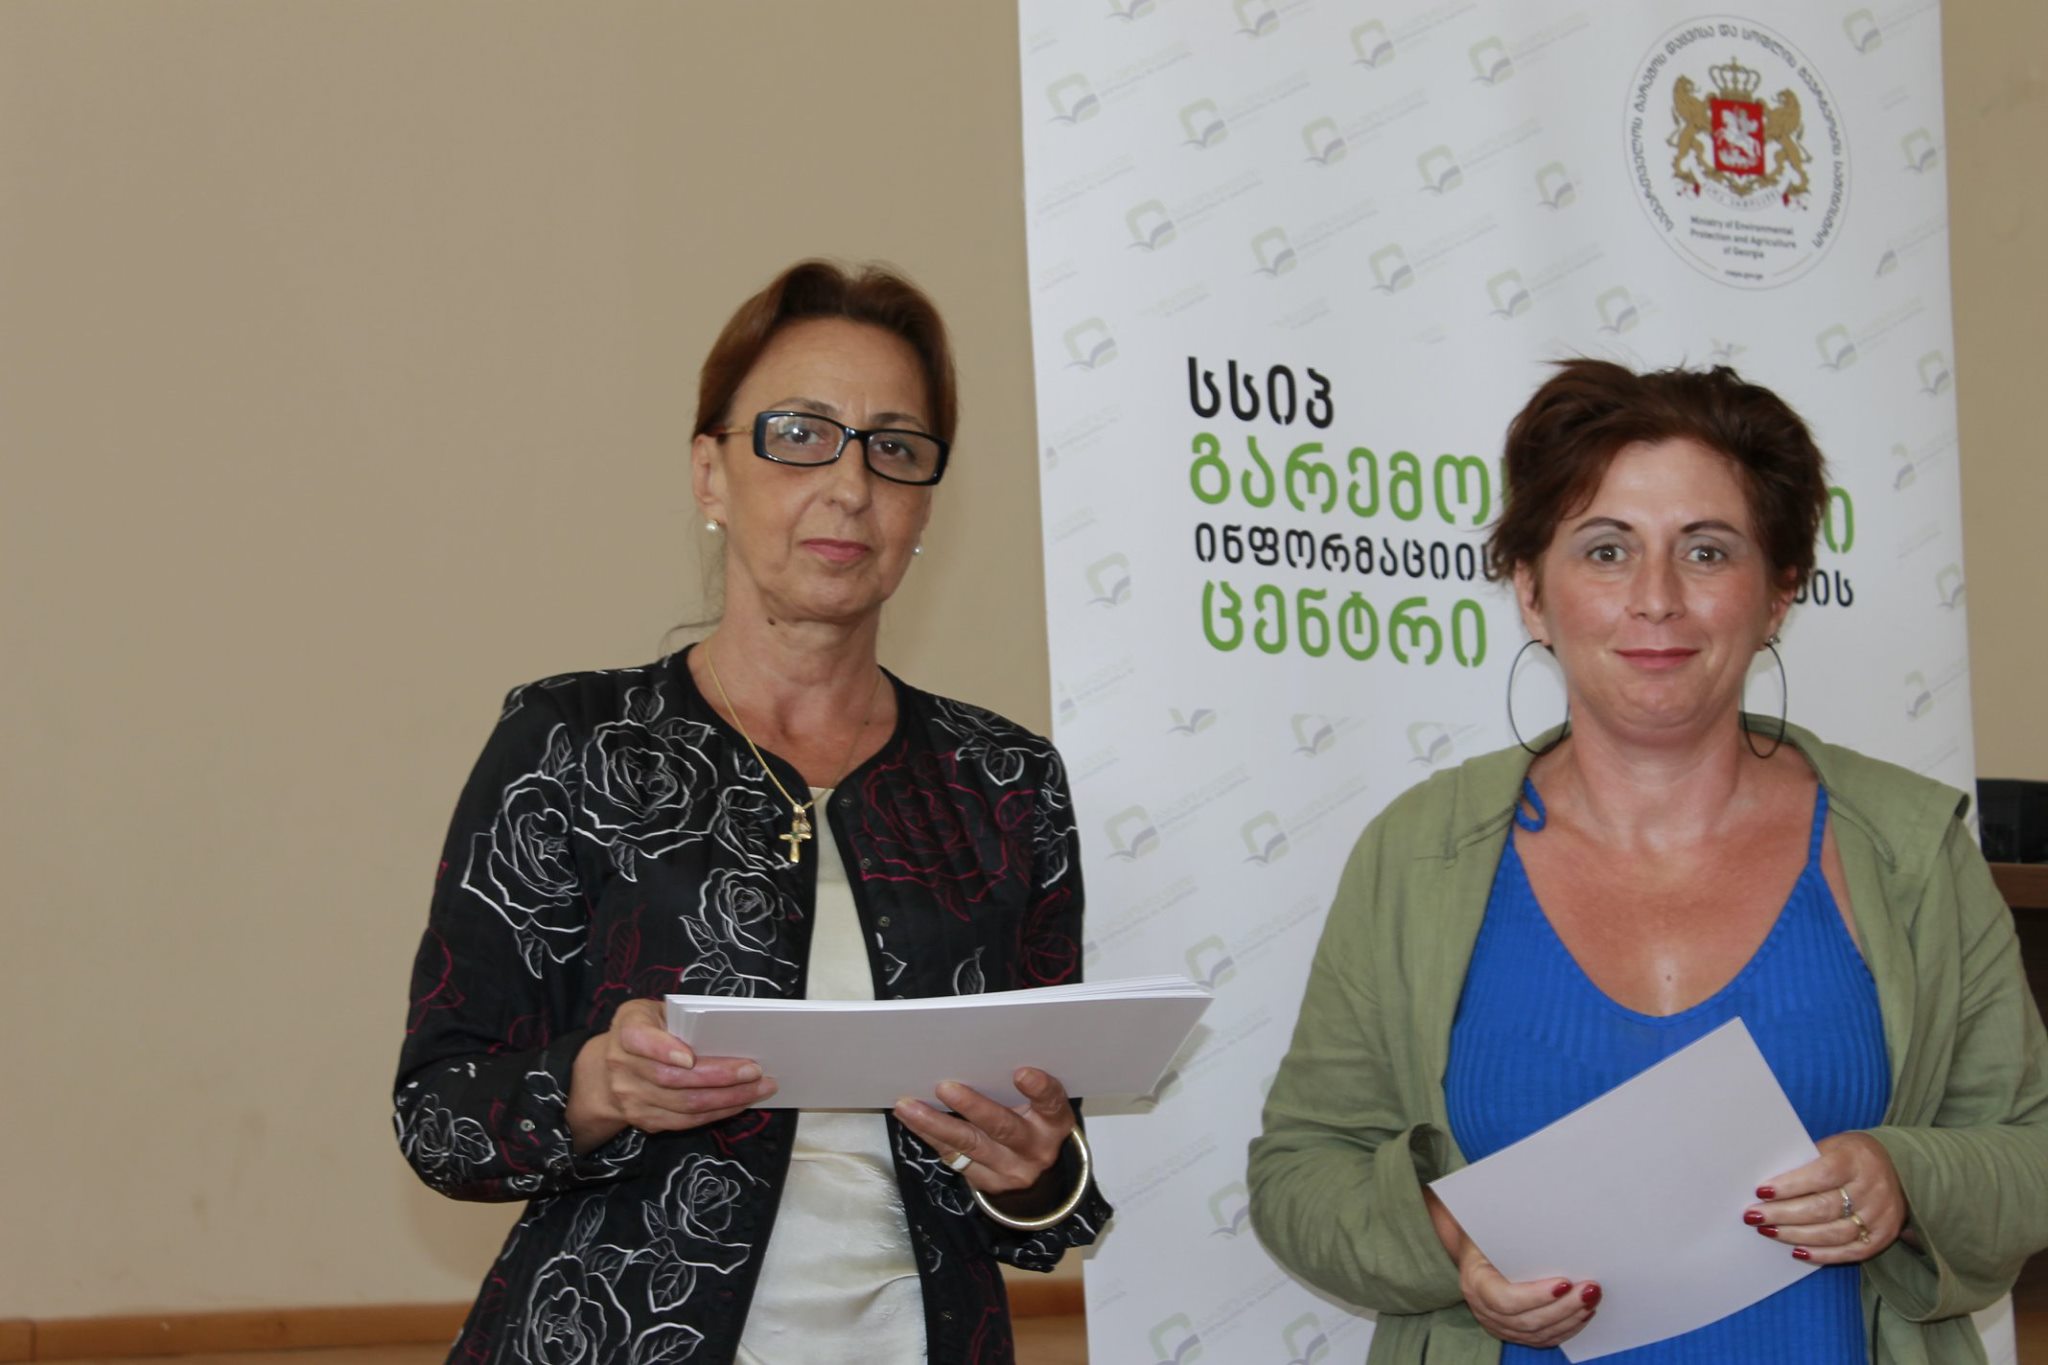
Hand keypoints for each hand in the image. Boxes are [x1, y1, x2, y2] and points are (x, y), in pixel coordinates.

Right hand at [565, 998, 776, 1151]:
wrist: (605, 1072)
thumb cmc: (645, 1031)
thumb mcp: (652, 1011)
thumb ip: (680, 1017)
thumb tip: (726, 1029)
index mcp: (626, 1031)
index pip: (640, 1040)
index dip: (663, 1050)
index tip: (690, 1057)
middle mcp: (623, 1068)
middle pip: (673, 1079)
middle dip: (719, 1076)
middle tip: (755, 1071)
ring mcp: (632, 1099)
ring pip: (684, 1104)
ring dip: (727, 1099)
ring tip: (759, 1088)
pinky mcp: (645, 1120)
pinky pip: (686, 1121)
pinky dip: (717, 1112)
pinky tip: (739, 1102)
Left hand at [892, 1067, 1075, 1194]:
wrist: (1039, 1177)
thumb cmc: (1033, 1123)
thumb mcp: (1039, 1107)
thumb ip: (1017, 1087)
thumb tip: (974, 1052)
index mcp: (1053, 1122)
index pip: (1051, 1102)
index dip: (1039, 1089)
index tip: (1021, 1072)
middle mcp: (1035, 1148)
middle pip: (1003, 1127)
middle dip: (973, 1107)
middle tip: (945, 1087)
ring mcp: (1010, 1169)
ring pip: (969, 1144)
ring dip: (935, 1123)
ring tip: (908, 1106)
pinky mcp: (986, 1182)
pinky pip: (953, 1156)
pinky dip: (929, 1135)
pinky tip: (911, 1119)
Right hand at [1426, 1191, 1598, 1348]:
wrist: (1476, 1247)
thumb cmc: (1488, 1233)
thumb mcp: (1493, 1226)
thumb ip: (1514, 1230)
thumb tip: (1552, 1219)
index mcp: (1475, 1281)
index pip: (1505, 1299)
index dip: (1536, 1296)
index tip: (1564, 1283)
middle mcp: (1484, 1309)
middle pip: (1528, 1320)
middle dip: (1564, 1308)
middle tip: (1590, 1290)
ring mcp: (1498, 1325)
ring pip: (1538, 1333)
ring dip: (1569, 1319)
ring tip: (1591, 1300)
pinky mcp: (1513, 1332)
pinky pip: (1542, 1338)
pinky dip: (1566, 1328)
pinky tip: (1583, 1314)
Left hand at [1744, 1132, 1908, 1263]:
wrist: (1899, 1169)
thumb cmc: (1850, 1156)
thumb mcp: (1832, 1146)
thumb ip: (1806, 1162)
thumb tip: (1767, 1185)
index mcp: (1856, 1160)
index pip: (1821, 1174)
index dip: (1790, 1185)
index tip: (1761, 1192)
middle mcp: (1872, 1189)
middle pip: (1823, 1208)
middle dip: (1784, 1214)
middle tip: (1754, 1216)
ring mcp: (1881, 1215)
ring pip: (1833, 1233)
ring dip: (1796, 1235)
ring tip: (1768, 1231)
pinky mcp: (1883, 1236)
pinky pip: (1850, 1251)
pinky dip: (1822, 1254)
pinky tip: (1797, 1251)